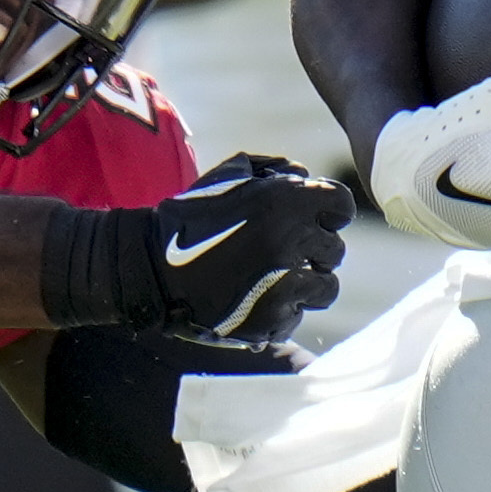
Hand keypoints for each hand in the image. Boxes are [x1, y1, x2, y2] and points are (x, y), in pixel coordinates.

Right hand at [146, 153, 354, 340]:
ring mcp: (284, 286)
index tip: (313, 221)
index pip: (342, 206)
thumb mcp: (229, 173)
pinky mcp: (271, 321)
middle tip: (283, 253)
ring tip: (275, 280)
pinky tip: (251, 301)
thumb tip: (308, 178)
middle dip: (313, 250)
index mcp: (287, 201)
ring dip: (307, 284)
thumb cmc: (190, 216)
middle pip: (335, 250)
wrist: (148, 268)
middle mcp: (292, 242)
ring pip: (326, 288)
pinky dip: (279, 312)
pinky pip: (296, 317)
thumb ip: (276, 169)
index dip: (329, 213)